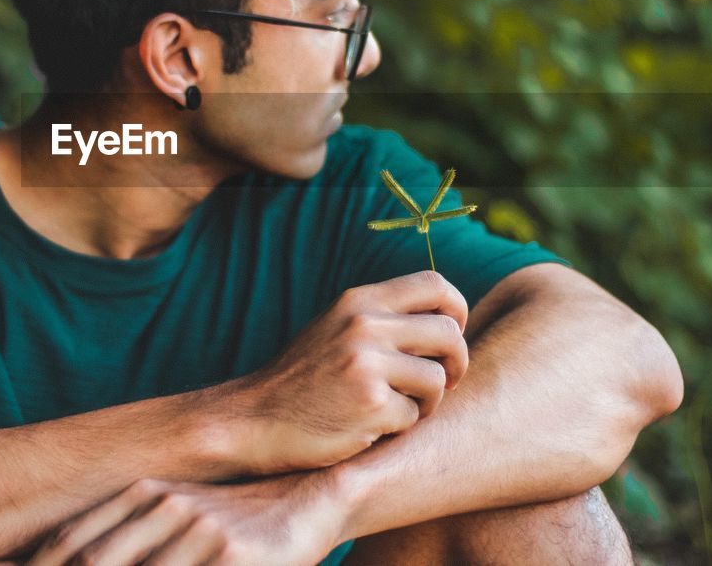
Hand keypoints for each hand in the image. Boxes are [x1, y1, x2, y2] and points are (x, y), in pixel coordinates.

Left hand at [26, 474, 343, 565]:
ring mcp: (195, 530)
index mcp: (141, 495)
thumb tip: (73, 555)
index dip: (27, 564)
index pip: (67, 542)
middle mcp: (161, 506)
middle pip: (86, 559)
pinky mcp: (231, 556)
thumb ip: (127, 535)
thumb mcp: (178, 518)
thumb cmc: (237, 522)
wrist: (312, 499)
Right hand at [230, 270, 468, 474]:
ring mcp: (367, 364)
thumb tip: (446, 319)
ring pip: (438, 380)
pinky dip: (399, 428)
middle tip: (442, 382)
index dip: (456, 310)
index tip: (452, 336)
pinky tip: (369, 426)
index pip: (435, 284)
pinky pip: (414, 417)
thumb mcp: (336, 328)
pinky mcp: (370, 404)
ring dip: (427, 402)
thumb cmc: (303, 380)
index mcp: (358, 300)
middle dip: (456, 363)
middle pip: (449, 333)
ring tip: (397, 408)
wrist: (254, 420)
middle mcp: (364, 324)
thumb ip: (381, 316)